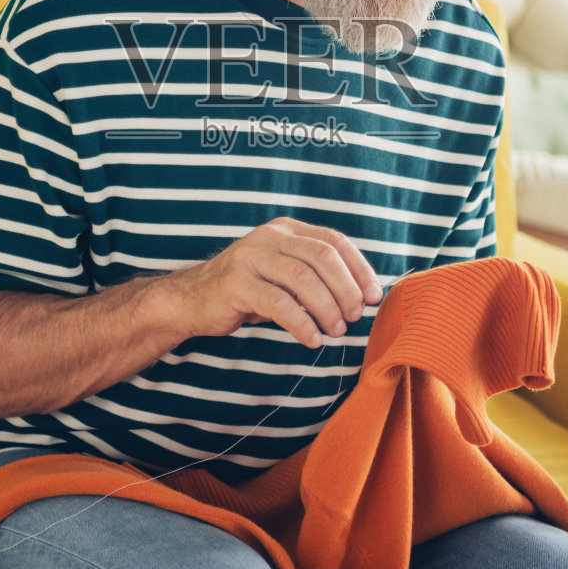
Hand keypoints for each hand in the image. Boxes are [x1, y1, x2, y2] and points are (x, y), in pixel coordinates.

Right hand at [171, 218, 384, 347]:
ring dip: (327, 309)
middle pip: (322, 258)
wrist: (193, 299)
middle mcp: (269, 236)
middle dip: (346, 290)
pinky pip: (278, 303)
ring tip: (336, 331)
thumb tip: (362, 296)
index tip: (375, 295)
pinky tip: (312, 339)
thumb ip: (315, 277)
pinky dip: (301, 324)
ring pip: (303, 279)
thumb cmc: (248, 290)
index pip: (333, 241)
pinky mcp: (236, 283)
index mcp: (286, 229)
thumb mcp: (283, 275)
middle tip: (355, 317)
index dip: (359, 268)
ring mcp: (250, 257)